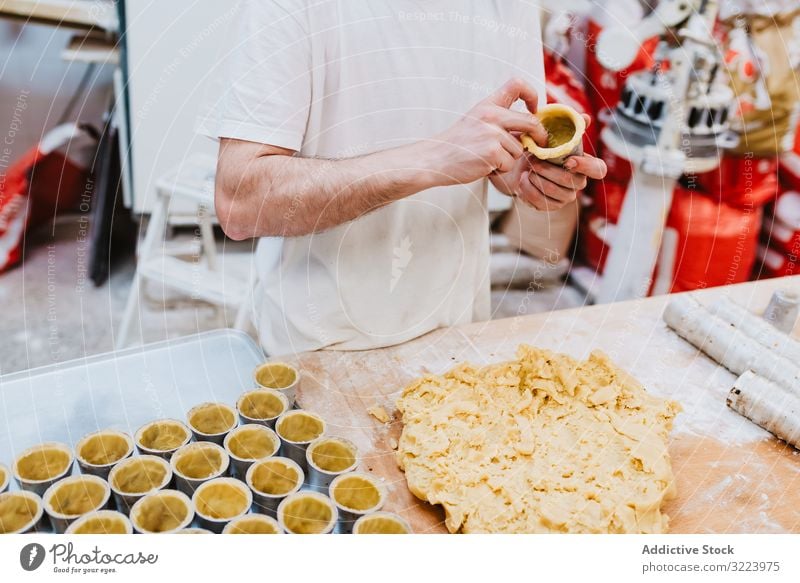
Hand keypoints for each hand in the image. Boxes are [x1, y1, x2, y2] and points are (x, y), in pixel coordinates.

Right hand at [421, 78, 547, 185]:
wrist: (435, 159)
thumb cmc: (456, 145)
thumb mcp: (476, 121)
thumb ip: (498, 121)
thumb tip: (526, 129)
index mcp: (488, 105)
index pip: (517, 84)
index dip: (532, 94)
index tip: (534, 108)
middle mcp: (491, 115)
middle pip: (531, 121)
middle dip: (539, 135)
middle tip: (540, 142)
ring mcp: (492, 134)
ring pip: (519, 149)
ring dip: (509, 158)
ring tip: (488, 158)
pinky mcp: (492, 152)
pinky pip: (510, 163)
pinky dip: (500, 169)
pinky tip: (485, 166)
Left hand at [494, 115, 607, 210]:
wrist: (519, 166)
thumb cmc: (541, 150)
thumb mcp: (553, 136)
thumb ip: (569, 127)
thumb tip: (585, 117)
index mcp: (585, 165)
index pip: (599, 170)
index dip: (586, 167)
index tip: (568, 160)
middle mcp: (578, 183)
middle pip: (569, 181)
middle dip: (548, 170)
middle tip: (534, 161)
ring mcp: (565, 197)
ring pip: (553, 191)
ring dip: (536, 178)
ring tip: (528, 169)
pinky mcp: (551, 206)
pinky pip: (541, 201)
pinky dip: (528, 189)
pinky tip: (523, 180)